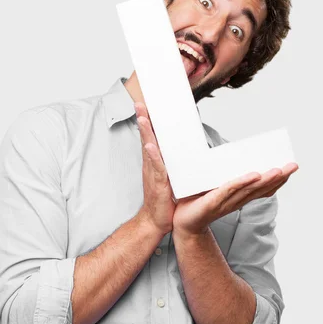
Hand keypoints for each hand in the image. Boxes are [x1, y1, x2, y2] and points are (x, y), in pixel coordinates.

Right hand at [135, 101, 175, 235]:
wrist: (156, 220)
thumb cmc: (163, 199)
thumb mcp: (170, 176)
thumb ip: (173, 162)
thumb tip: (182, 149)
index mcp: (155, 162)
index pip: (152, 137)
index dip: (150, 122)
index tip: (148, 105)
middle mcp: (151, 164)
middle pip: (146, 138)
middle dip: (143, 120)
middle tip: (140, 103)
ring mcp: (153, 173)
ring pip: (148, 148)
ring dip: (145, 133)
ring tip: (143, 118)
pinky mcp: (157, 183)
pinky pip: (155, 167)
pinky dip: (152, 156)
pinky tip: (150, 146)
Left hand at [172, 163, 298, 235]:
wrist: (180, 223)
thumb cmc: (194, 204)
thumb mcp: (210, 186)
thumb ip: (219, 173)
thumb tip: (225, 153)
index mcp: (237, 197)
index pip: (261, 189)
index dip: (277, 181)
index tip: (290, 168)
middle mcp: (235, 201)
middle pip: (260, 189)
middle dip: (278, 177)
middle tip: (293, 165)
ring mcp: (225, 202)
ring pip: (249, 190)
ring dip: (265, 180)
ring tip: (278, 170)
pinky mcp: (211, 202)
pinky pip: (228, 190)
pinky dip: (242, 183)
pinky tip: (254, 176)